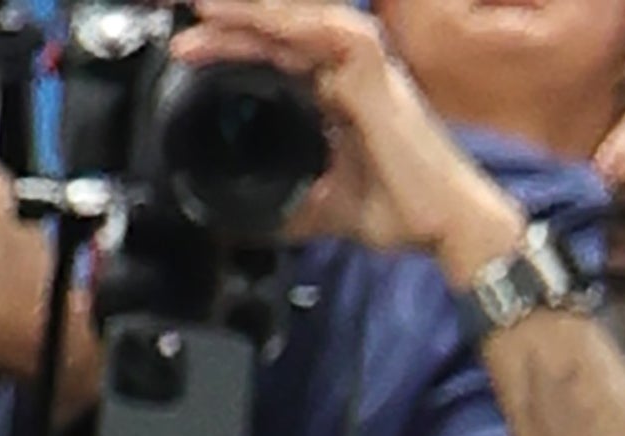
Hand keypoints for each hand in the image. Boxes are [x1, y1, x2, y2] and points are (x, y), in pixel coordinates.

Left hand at [176, 0, 505, 260]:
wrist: (447, 226)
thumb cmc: (404, 214)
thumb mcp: (330, 206)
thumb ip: (294, 202)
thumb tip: (252, 223)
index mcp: (334, 90)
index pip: (270, 57)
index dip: (227, 49)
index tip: (185, 52)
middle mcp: (344, 67)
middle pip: (271, 30)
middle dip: (224, 23)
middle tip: (176, 24)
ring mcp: (357, 60)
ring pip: (285, 19)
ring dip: (241, 12)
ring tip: (198, 10)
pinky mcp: (367, 63)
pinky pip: (313, 27)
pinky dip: (276, 19)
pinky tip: (244, 18)